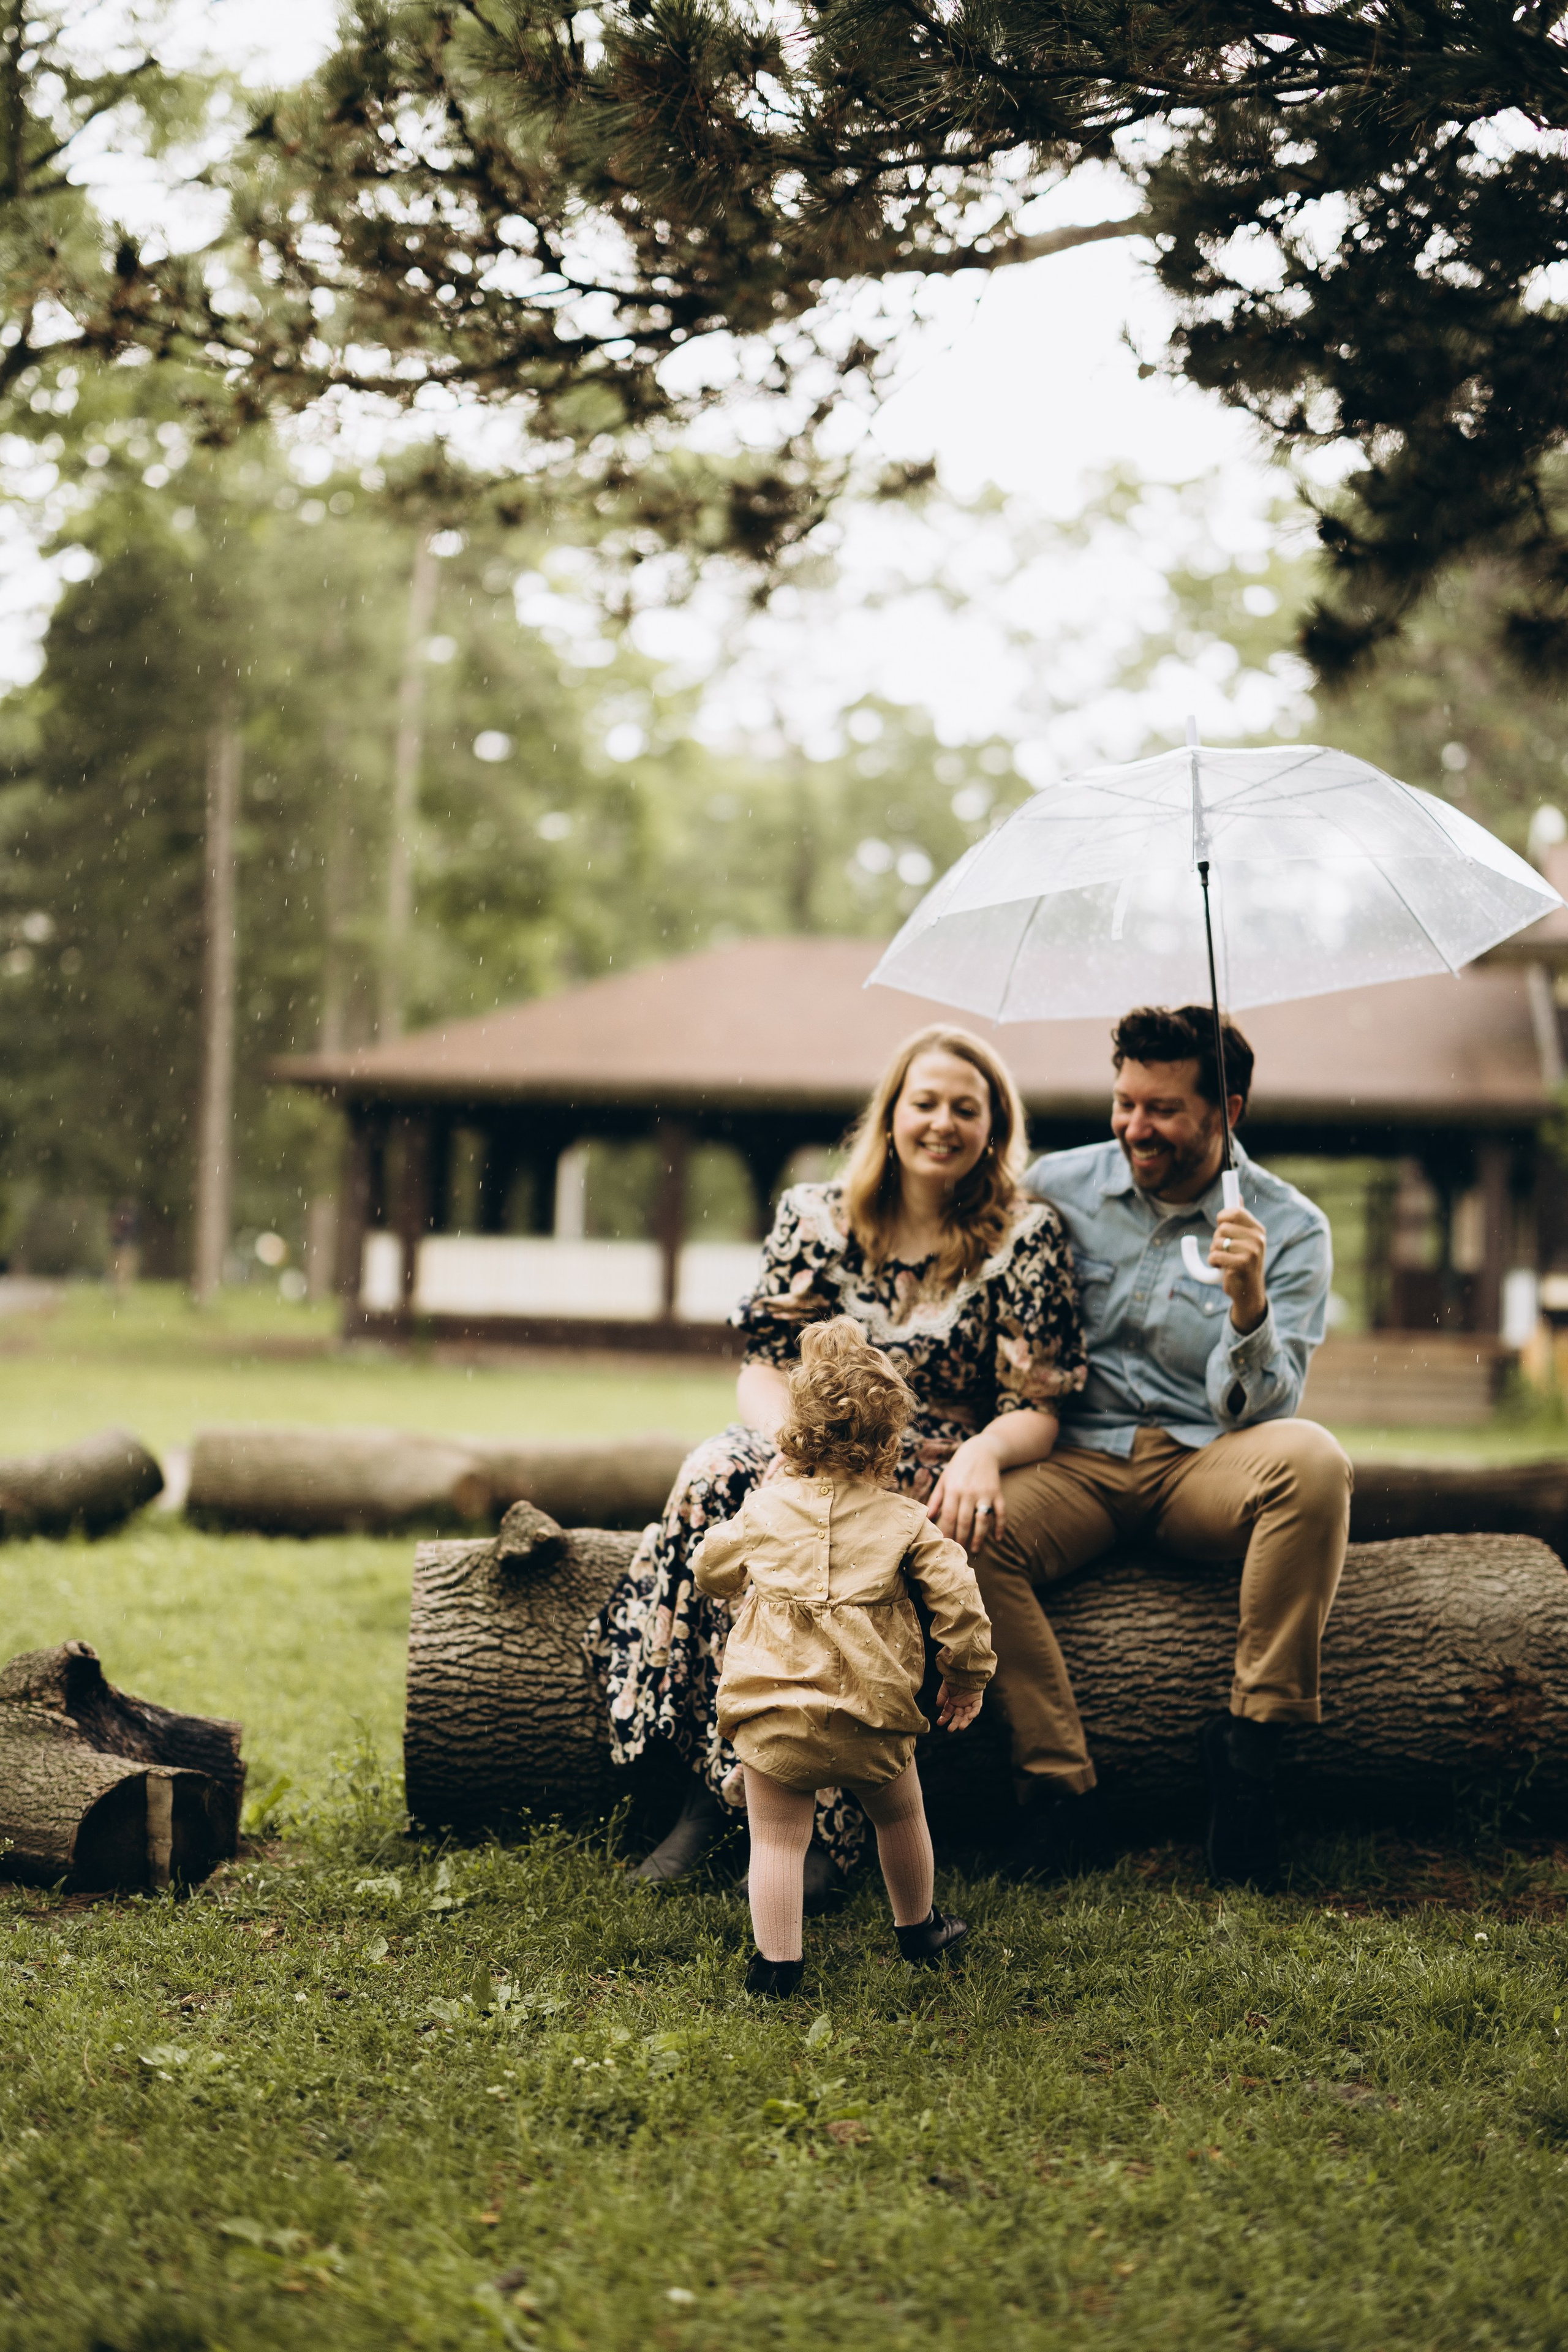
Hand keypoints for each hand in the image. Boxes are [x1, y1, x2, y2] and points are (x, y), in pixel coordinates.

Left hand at [927, 1434, 1005, 1549]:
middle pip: (964, 1521)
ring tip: (976, 1549)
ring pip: (982, 1519)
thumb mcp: (944, 1479)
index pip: (949, 1516)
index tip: (945, 1544)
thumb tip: (928, 1518)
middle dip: (961, 1539)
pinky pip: (1001, 1512)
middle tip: (959, 1552)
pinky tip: (998, 1539)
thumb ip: (936, 1499)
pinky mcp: (998, 1493)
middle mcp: (969, 1492)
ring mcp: (985, 1493)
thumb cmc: (958, 1466)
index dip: (947, 1532)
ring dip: (979, 1537)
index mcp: (953, 1489)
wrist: (981, 1450)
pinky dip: (1000, 1526)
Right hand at [935, 1681, 982, 1732]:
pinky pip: (976, 1708)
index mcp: (952, 1702)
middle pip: (958, 1717)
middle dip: (954, 1723)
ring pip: (967, 1716)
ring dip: (964, 1722)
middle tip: (950, 1730)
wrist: (964, 1670)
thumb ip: (942, 1696)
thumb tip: (938, 1705)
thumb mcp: (946, 1687)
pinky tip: (970, 1717)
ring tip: (960, 1728)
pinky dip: (974, 1713)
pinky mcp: (977, 1701)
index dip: (944, 1718)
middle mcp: (961, 1705)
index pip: (948, 1713)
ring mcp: (969, 1703)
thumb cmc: (954, 1678)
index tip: (939, 1723)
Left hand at [1210, 1204, 1266, 1332]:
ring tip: (1225, 1261)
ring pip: (1217, 1242)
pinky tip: (1223, 1269)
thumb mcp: (1245, 1239)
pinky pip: (1215, 1256)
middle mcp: (1258, 1239)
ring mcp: (1252, 1252)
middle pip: (1222, 1228)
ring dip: (1215, 1253)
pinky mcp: (1242, 1264)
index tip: (1221, 1225)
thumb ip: (1240, 1220)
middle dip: (1217, 1239)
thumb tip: (1237, 1196)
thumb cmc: (1243, 1263)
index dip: (1222, 1217)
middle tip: (1226, 1250)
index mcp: (1258, 1230)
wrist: (1249, 1292)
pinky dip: (1213, 1263)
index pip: (1235, 1211)